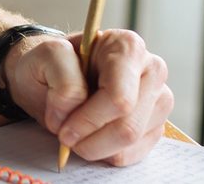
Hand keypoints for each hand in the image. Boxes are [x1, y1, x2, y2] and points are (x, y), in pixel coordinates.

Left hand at [4, 29, 171, 166]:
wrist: (53, 79)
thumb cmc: (52, 66)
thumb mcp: (45, 57)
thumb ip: (62, 76)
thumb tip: (75, 108)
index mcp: (128, 47)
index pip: (119, 98)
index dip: (89, 120)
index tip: (62, 128)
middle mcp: (151, 71)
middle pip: (128, 126)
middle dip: (90, 139)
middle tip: (65, 136)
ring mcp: (158, 101)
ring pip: (131, 143)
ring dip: (95, 147)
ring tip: (76, 133)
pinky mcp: (155, 126)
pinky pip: (132, 155)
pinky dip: (104, 154)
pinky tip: (91, 137)